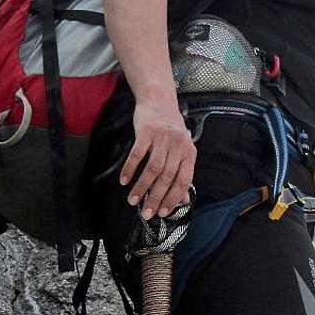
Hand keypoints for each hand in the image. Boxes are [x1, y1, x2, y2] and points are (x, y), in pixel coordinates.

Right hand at [120, 95, 195, 218]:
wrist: (159, 102)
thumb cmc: (170, 130)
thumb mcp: (181, 151)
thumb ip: (181, 175)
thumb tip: (182, 201)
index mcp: (189, 153)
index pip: (183, 181)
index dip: (173, 199)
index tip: (162, 212)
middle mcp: (178, 146)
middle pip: (167, 178)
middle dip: (156, 198)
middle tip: (146, 213)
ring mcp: (162, 138)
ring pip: (152, 169)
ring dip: (142, 187)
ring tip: (133, 201)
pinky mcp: (146, 131)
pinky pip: (137, 154)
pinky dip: (130, 169)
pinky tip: (125, 180)